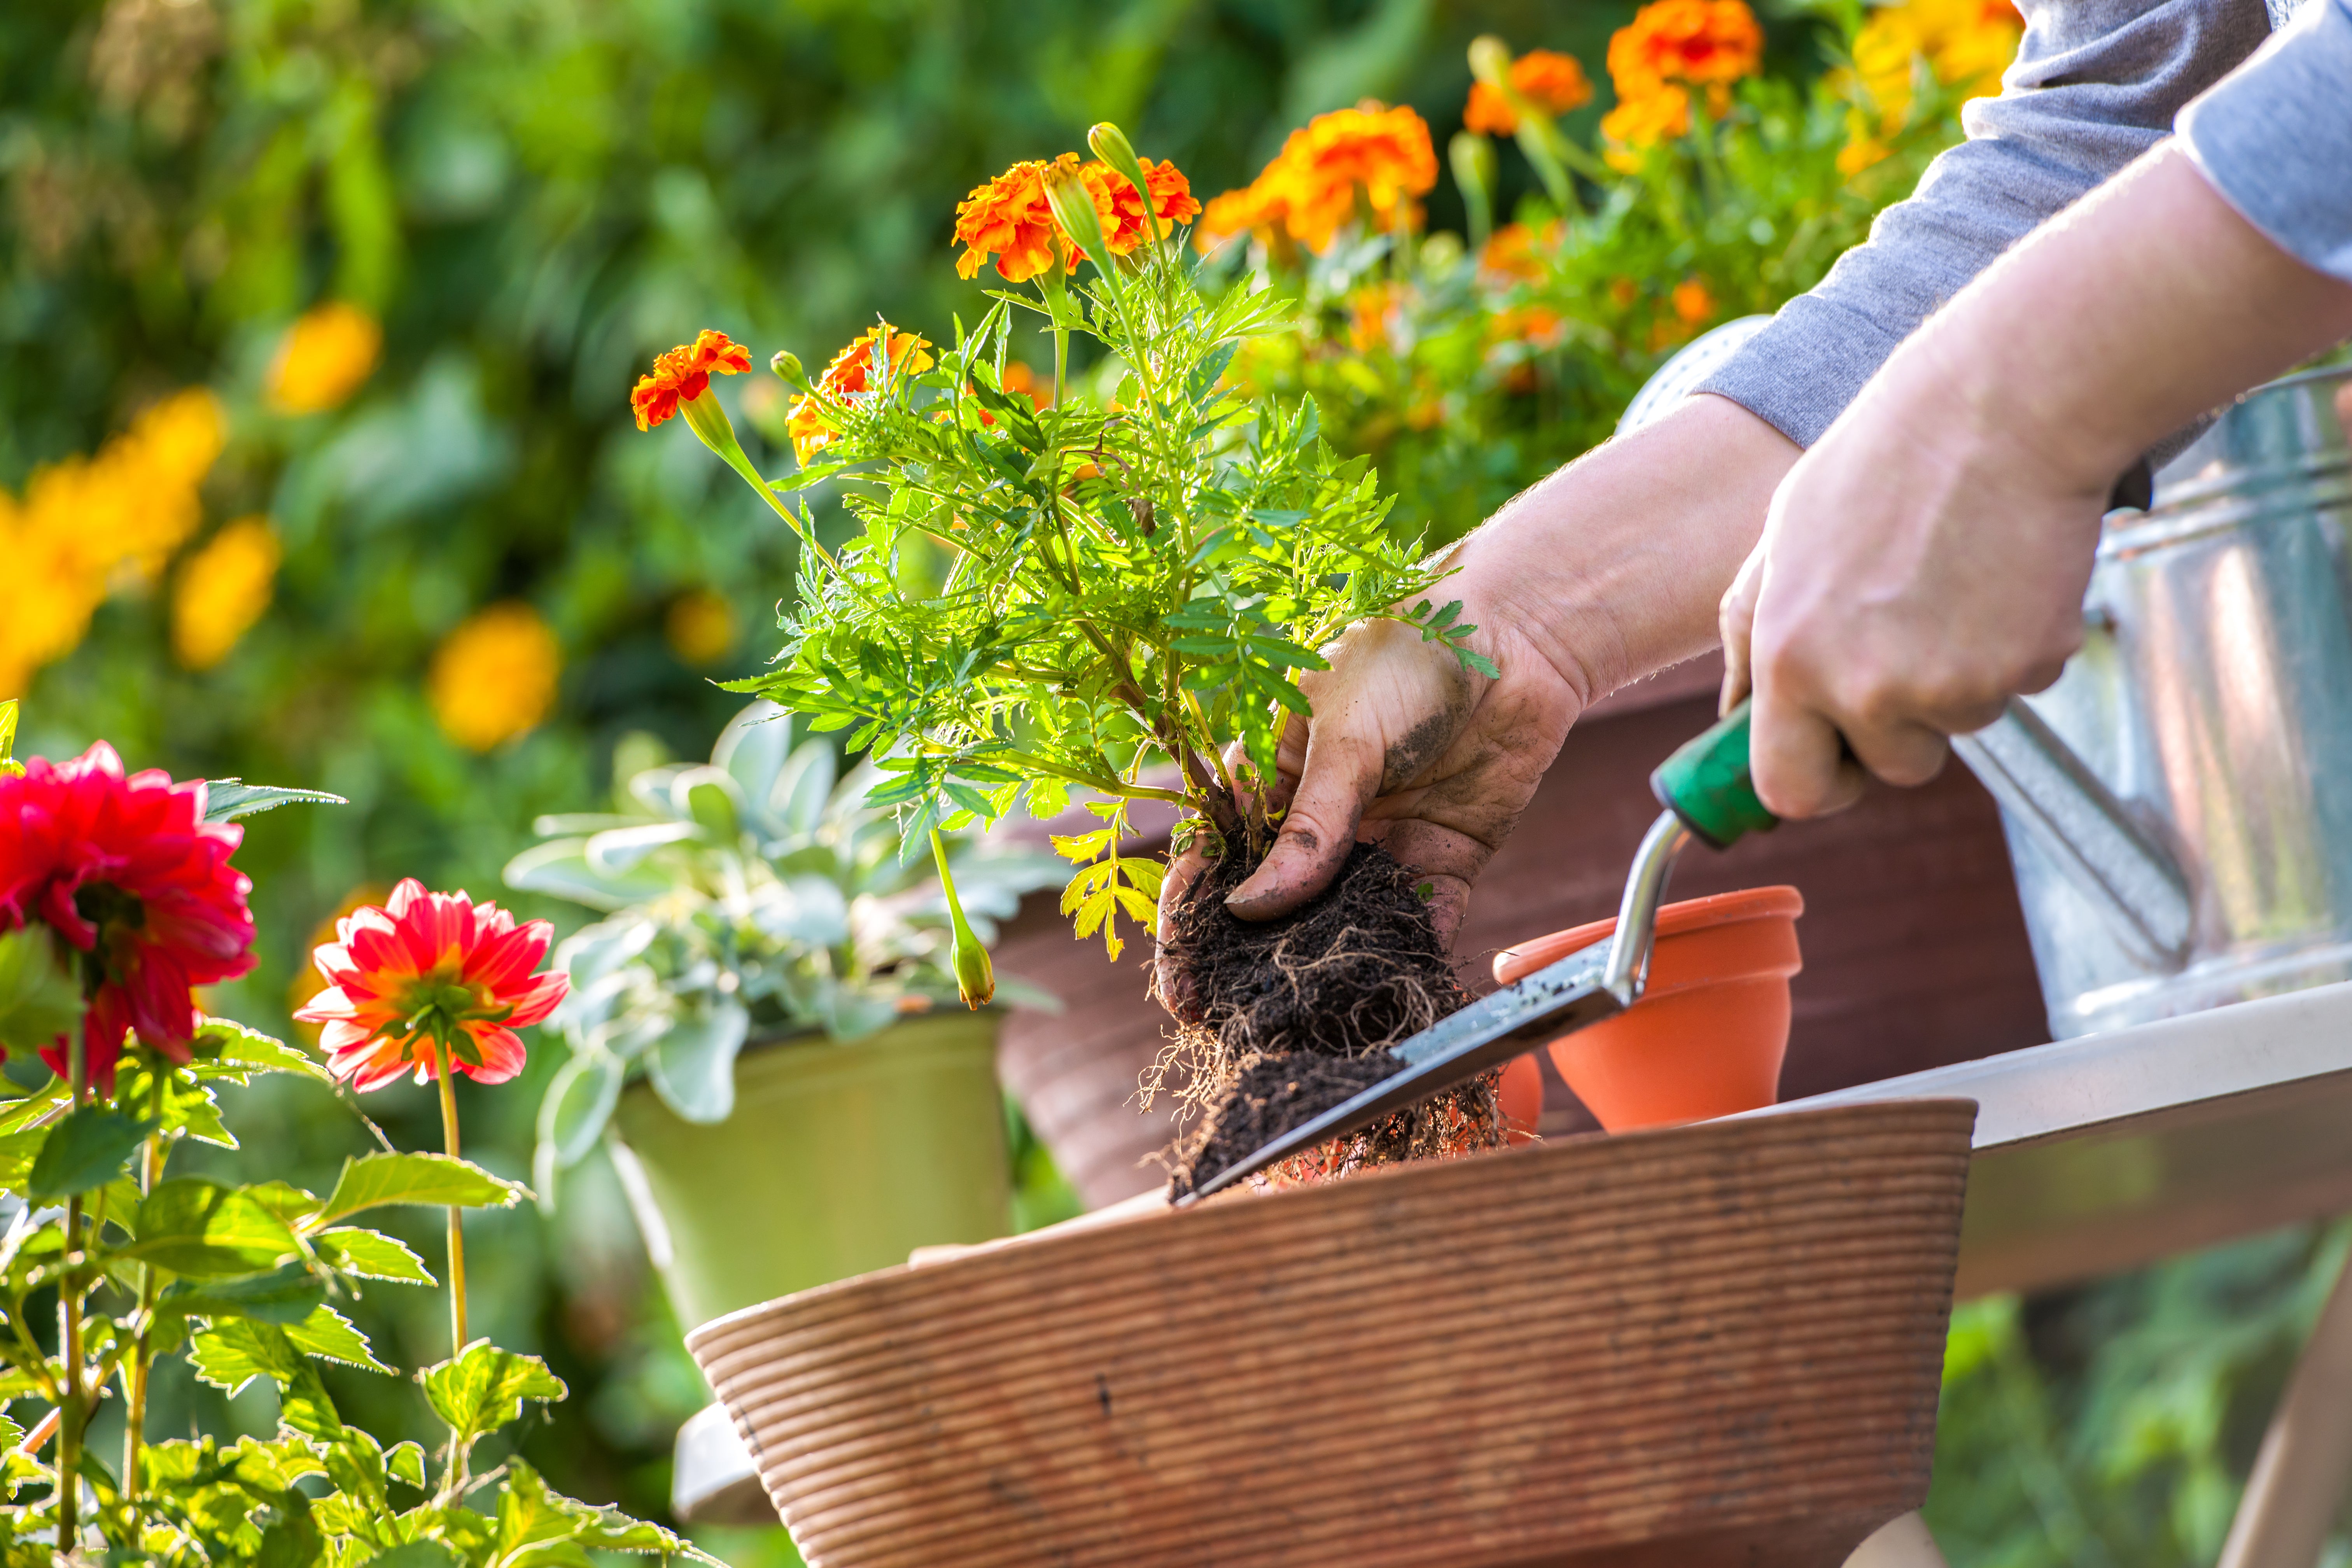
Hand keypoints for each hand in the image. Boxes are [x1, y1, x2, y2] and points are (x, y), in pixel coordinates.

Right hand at [1155, 394, 1797, 1008]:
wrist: (1514, 638)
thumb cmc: (1407, 657)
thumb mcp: (1344, 734)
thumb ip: (1309, 826)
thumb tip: (1250, 909)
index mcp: (1273, 779)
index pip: (1216, 858)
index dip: (1193, 920)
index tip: (1181, 978)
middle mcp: (1321, 823)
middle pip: (1271, 909)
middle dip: (1246, 967)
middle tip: (1226, 1024)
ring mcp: (1380, 846)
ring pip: (1341, 925)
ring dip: (1322, 975)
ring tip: (1302, 1033)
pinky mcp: (1442, 863)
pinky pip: (1419, 925)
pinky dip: (1408, 963)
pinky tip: (1391, 1005)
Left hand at [1721, 144, 2351, 818]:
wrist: (1999, 410)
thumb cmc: (1881, 467)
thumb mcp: (1780, 545)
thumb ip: (1750, 639)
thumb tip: (1731, 717)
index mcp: (1790, 660)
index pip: (1789, 789)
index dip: (1818, 782)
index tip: (1837, 761)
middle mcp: (1864, 687)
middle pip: (1889, 769)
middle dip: (1899, 732)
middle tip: (1910, 642)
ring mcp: (1951, 686)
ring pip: (1956, 726)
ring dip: (1957, 677)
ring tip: (1951, 584)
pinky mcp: (2026, 667)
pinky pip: (2015, 688)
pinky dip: (2011, 648)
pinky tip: (1999, 577)